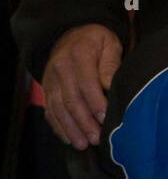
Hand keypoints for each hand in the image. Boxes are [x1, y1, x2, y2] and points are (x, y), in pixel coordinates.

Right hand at [43, 24, 122, 149]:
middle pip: (70, 99)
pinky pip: (49, 110)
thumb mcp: (109, 44)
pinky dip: (58, 127)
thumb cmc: (96, 41)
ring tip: (83, 144)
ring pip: (57, 108)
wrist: (71, 34)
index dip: (95, 102)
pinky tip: (68, 139)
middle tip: (96, 138)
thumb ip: (111, 64)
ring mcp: (50, 79)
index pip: (86, 82)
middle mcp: (60, 67)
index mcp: (79, 54)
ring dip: (70, 129)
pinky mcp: (46, 89)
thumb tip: (111, 86)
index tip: (105, 118)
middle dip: (83, 122)